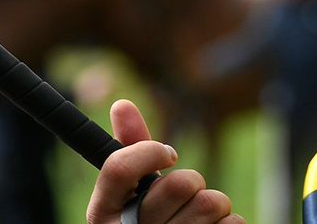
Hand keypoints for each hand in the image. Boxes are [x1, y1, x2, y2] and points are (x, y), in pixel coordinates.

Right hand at [86, 99, 244, 223]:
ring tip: (197, 221)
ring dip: (214, 207)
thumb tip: (121, 105)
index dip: (151, 151)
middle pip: (181, 182)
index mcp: (102, 216)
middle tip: (184, 200)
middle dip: (193, 184)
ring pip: (213, 202)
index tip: (171, 152)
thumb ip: (131, 152)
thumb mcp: (133, 195)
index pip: (119, 167)